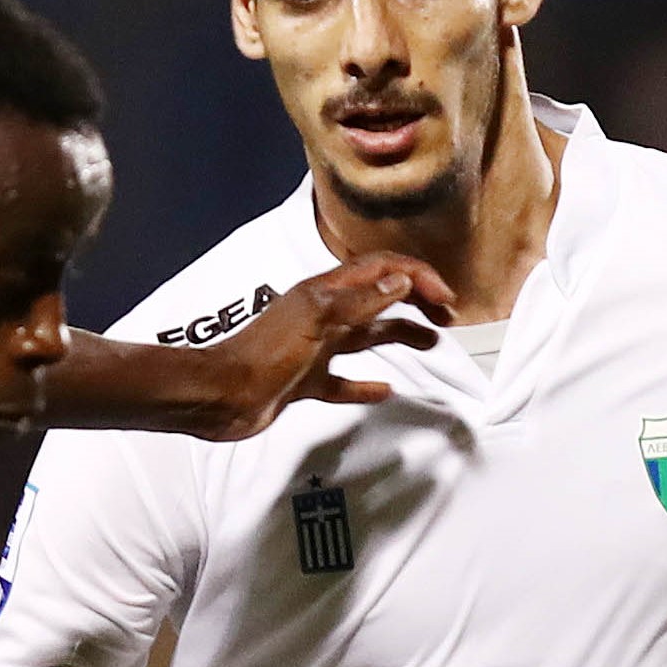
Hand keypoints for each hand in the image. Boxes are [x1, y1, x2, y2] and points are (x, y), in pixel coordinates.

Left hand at [186, 254, 448, 437]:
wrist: (221, 395)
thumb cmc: (262, 354)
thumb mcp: (315, 318)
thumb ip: (359, 301)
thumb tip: (400, 282)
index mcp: (324, 292)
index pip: (380, 271)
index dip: (415, 277)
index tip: (445, 297)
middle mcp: (323, 316)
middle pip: (379, 300)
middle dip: (415, 303)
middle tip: (445, 318)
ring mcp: (316, 349)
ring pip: (368, 337)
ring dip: (400, 336)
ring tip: (430, 344)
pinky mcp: (307, 382)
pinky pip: (345, 382)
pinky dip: (367, 385)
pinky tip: (385, 390)